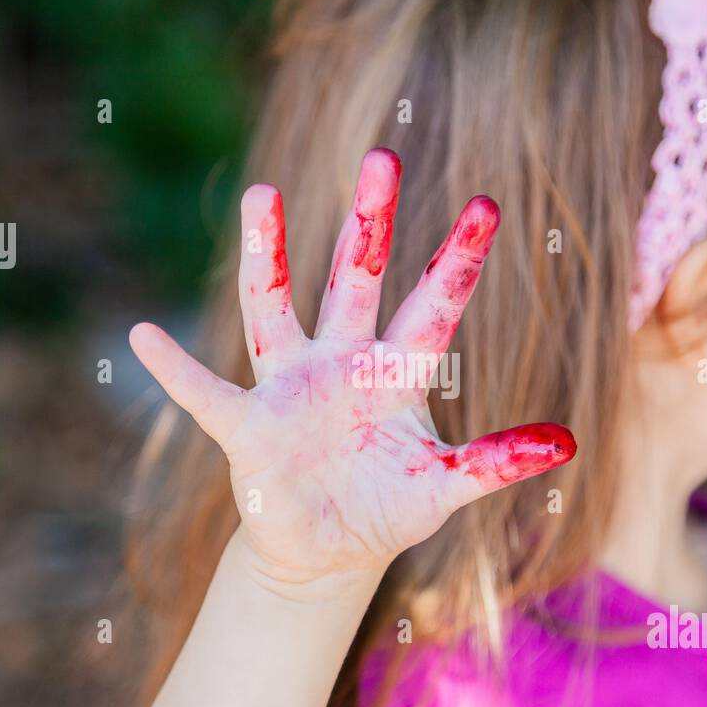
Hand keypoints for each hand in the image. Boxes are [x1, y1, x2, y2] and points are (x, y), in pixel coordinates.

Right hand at [130, 148, 575, 583]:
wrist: (327, 551)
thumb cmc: (386, 508)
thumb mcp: (443, 486)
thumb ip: (495, 460)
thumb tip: (566, 440)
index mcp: (395, 373)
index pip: (432, 305)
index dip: (457, 260)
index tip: (486, 205)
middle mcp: (341, 363)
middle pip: (357, 279)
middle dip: (369, 223)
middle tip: (383, 155)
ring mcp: (290, 387)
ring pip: (275, 308)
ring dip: (268, 255)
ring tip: (264, 192)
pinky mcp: (248, 427)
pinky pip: (205, 395)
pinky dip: (173, 371)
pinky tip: (140, 337)